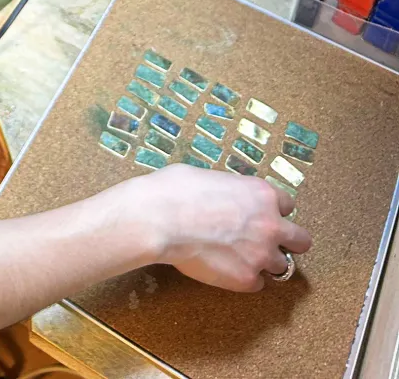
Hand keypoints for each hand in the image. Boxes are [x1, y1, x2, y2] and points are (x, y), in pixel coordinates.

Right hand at [118, 165, 311, 291]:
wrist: (159, 218)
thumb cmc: (176, 190)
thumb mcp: (210, 177)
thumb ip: (231, 191)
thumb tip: (226, 196)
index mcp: (261, 194)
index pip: (286, 205)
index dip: (271, 210)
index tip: (259, 214)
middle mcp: (270, 225)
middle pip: (302, 240)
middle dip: (287, 241)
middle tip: (266, 241)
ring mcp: (260, 255)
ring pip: (281, 265)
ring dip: (263, 261)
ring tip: (239, 257)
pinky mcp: (246, 279)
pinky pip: (257, 283)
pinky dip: (244, 277)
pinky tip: (225, 268)